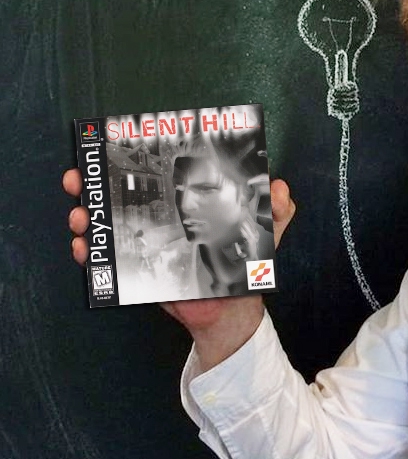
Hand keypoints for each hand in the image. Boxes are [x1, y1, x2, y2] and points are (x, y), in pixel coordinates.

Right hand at [63, 169, 296, 370]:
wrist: (232, 310)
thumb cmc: (249, 263)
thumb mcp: (268, 231)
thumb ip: (277, 209)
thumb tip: (278, 187)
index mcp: (189, 201)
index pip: (157, 173)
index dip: (131, 159)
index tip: (108, 147)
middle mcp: (163, 217)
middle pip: (122, 194)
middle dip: (95, 183)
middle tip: (78, 178)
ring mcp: (148, 243)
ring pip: (109, 224)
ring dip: (87, 216)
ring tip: (80, 215)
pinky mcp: (140, 271)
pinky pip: (109, 261)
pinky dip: (91, 254)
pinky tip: (84, 248)